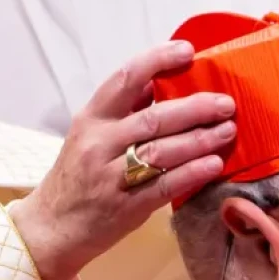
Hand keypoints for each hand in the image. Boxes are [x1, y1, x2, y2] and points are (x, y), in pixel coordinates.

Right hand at [11, 41, 235, 279]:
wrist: (50, 227)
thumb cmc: (74, 178)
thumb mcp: (87, 136)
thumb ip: (121, 111)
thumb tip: (159, 81)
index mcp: (90, 119)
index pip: (125, 79)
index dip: (158, 60)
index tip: (188, 51)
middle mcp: (98, 143)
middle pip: (153, 117)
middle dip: (195, 108)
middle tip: (226, 103)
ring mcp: (111, 176)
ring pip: (162, 151)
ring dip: (200, 139)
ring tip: (228, 130)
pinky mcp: (125, 207)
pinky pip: (164, 185)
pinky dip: (192, 173)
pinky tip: (213, 164)